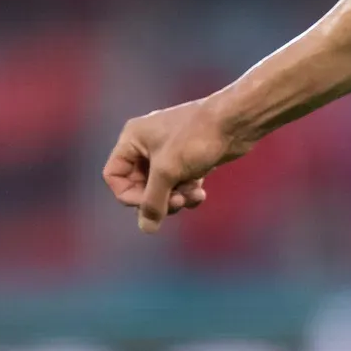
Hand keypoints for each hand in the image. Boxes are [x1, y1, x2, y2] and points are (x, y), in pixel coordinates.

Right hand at [102, 96, 240, 231]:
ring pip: (161, 189)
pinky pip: (178, 185)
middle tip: (178, 201)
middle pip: (139, 186)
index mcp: (132, 138)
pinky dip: (187, 192)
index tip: (150, 203)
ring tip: (193, 195)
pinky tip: (201, 192)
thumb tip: (146, 229)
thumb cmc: (197, 138)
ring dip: (176, 198)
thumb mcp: (169, 172)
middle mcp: (146, 144)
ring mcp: (167, 152)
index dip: (129, 195)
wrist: (236, 121)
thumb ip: (153, 202)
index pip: (114, 176)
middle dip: (159, 198)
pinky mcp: (187, 159)